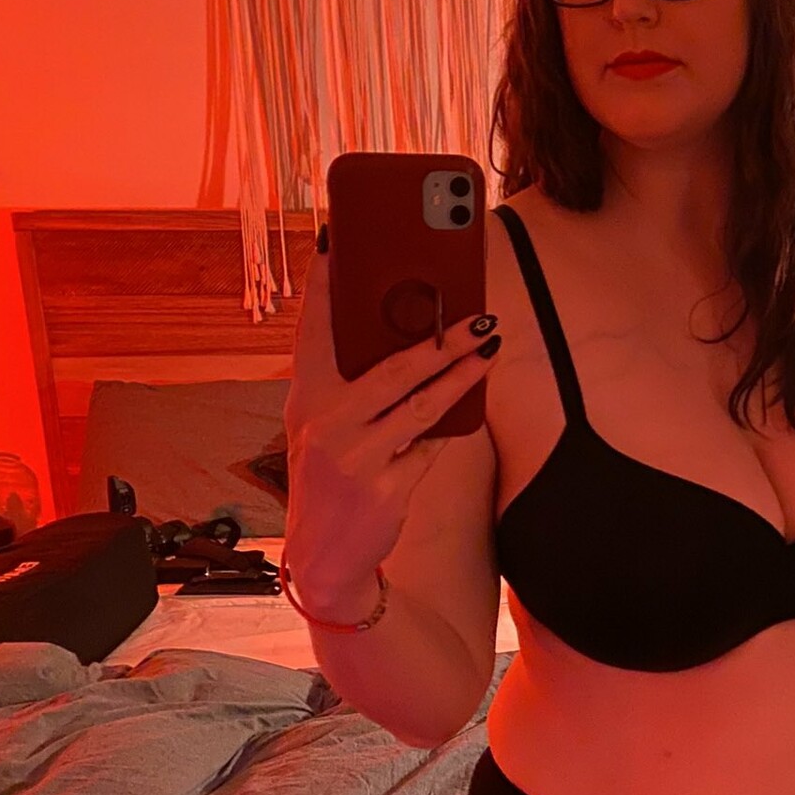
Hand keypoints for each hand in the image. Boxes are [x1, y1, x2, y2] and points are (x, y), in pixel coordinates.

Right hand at [282, 232, 501, 604]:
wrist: (326, 557)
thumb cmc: (332, 478)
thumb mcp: (325, 427)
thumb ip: (351, 385)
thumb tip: (409, 336)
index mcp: (305, 399)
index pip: (314, 331)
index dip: (325, 284)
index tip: (337, 237)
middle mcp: (325, 424)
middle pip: (390, 367)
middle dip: (438, 336)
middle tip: (476, 311)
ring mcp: (355, 458)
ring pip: (421, 404)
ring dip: (461, 373)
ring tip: (489, 346)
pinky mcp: (385, 488)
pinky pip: (432, 445)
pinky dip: (454, 423)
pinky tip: (474, 400)